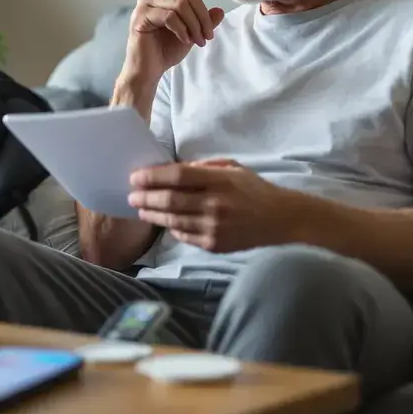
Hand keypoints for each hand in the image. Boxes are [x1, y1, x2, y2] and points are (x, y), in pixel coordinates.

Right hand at [123, 0, 232, 81]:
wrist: (148, 70)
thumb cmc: (166, 50)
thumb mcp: (193, 33)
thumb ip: (204, 21)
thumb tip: (220, 10)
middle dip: (203, 16)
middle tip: (208, 36)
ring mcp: (145, 3)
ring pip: (180, 5)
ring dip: (194, 25)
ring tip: (198, 41)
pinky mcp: (141, 16)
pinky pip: (169, 16)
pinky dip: (182, 29)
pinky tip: (184, 40)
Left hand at [128, 159, 299, 252]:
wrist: (281, 219)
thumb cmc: (255, 190)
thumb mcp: (233, 169)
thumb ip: (204, 168)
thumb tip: (174, 169)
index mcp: (220, 181)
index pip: (178, 176)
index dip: (153, 176)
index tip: (135, 177)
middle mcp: (215, 204)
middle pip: (170, 200)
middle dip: (146, 197)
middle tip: (131, 195)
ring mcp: (214, 227)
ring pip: (173, 220)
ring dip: (152, 214)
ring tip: (140, 209)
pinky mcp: (214, 244)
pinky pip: (184, 236)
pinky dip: (171, 228)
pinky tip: (164, 222)